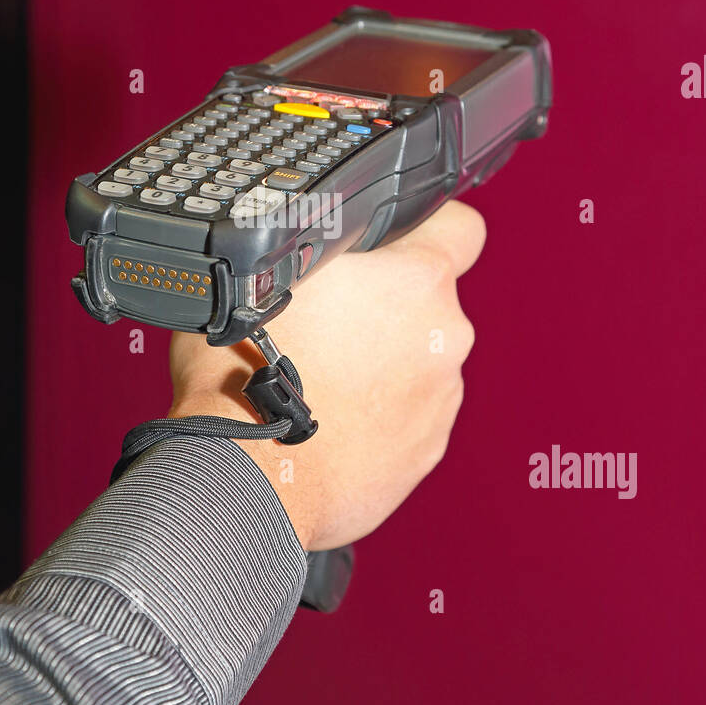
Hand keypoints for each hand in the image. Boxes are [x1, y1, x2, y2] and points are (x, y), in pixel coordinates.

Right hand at [167, 199, 486, 551]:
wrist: (246, 478)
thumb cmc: (246, 373)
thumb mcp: (260, 274)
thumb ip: (312, 253)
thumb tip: (314, 249)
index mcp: (417, 279)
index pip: (459, 225)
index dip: (428, 226)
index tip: (396, 241)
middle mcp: (445, 336)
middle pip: (427, 302)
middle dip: (386, 307)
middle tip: (324, 324)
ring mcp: (441, 399)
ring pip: (416, 362)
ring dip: (380, 365)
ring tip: (317, 382)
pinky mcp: (425, 452)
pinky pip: (405, 417)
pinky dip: (375, 417)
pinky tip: (326, 422)